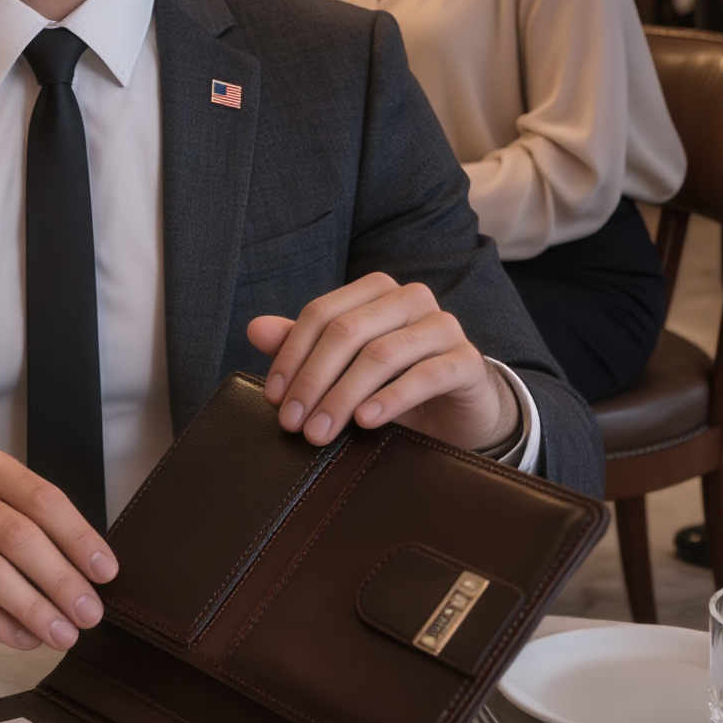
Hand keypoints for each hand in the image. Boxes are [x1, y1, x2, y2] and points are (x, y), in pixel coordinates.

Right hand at [0, 446, 117, 652]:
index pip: (43, 499)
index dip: (78, 537)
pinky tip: (23, 638)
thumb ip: (38, 529)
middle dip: (60, 580)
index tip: (105, 573)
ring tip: (61, 634)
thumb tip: (92, 576)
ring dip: (32, 608)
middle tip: (88, 614)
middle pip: (18, 536)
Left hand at [248, 273, 518, 451]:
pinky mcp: (467, 361)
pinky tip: (366, 422)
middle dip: (313, 381)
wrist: (459, 412)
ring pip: (381, 354)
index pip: (321, 314)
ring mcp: (443, 326)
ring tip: (321, 431)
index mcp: (375, 291)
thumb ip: (303, 346)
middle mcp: (410, 298)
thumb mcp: (345, 369)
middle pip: (347, 332)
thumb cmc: (395, 384)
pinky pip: (425, 376)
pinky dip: (390, 399)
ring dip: (343, 396)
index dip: (291, 354)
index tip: (273, 397)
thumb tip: (255, 329)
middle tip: (293, 423)